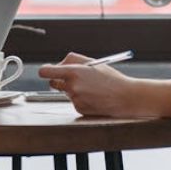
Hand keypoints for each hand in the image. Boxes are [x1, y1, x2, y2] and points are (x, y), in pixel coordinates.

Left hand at [37, 51, 170, 118]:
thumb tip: (58, 64)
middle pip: (53, 84)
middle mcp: (71, 87)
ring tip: (91, 88)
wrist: (125, 97)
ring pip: (66, 93)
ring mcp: (75, 100)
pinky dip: (81, 99)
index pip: (45, 72)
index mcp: (73, 72)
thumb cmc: (110, 78)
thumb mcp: (92, 62)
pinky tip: (94, 97)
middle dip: (59, 81)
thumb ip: (73, 60)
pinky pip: (74, 102)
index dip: (45, 71)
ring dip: (73, 90)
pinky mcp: (79, 109)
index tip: (47, 71)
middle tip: (70, 78)